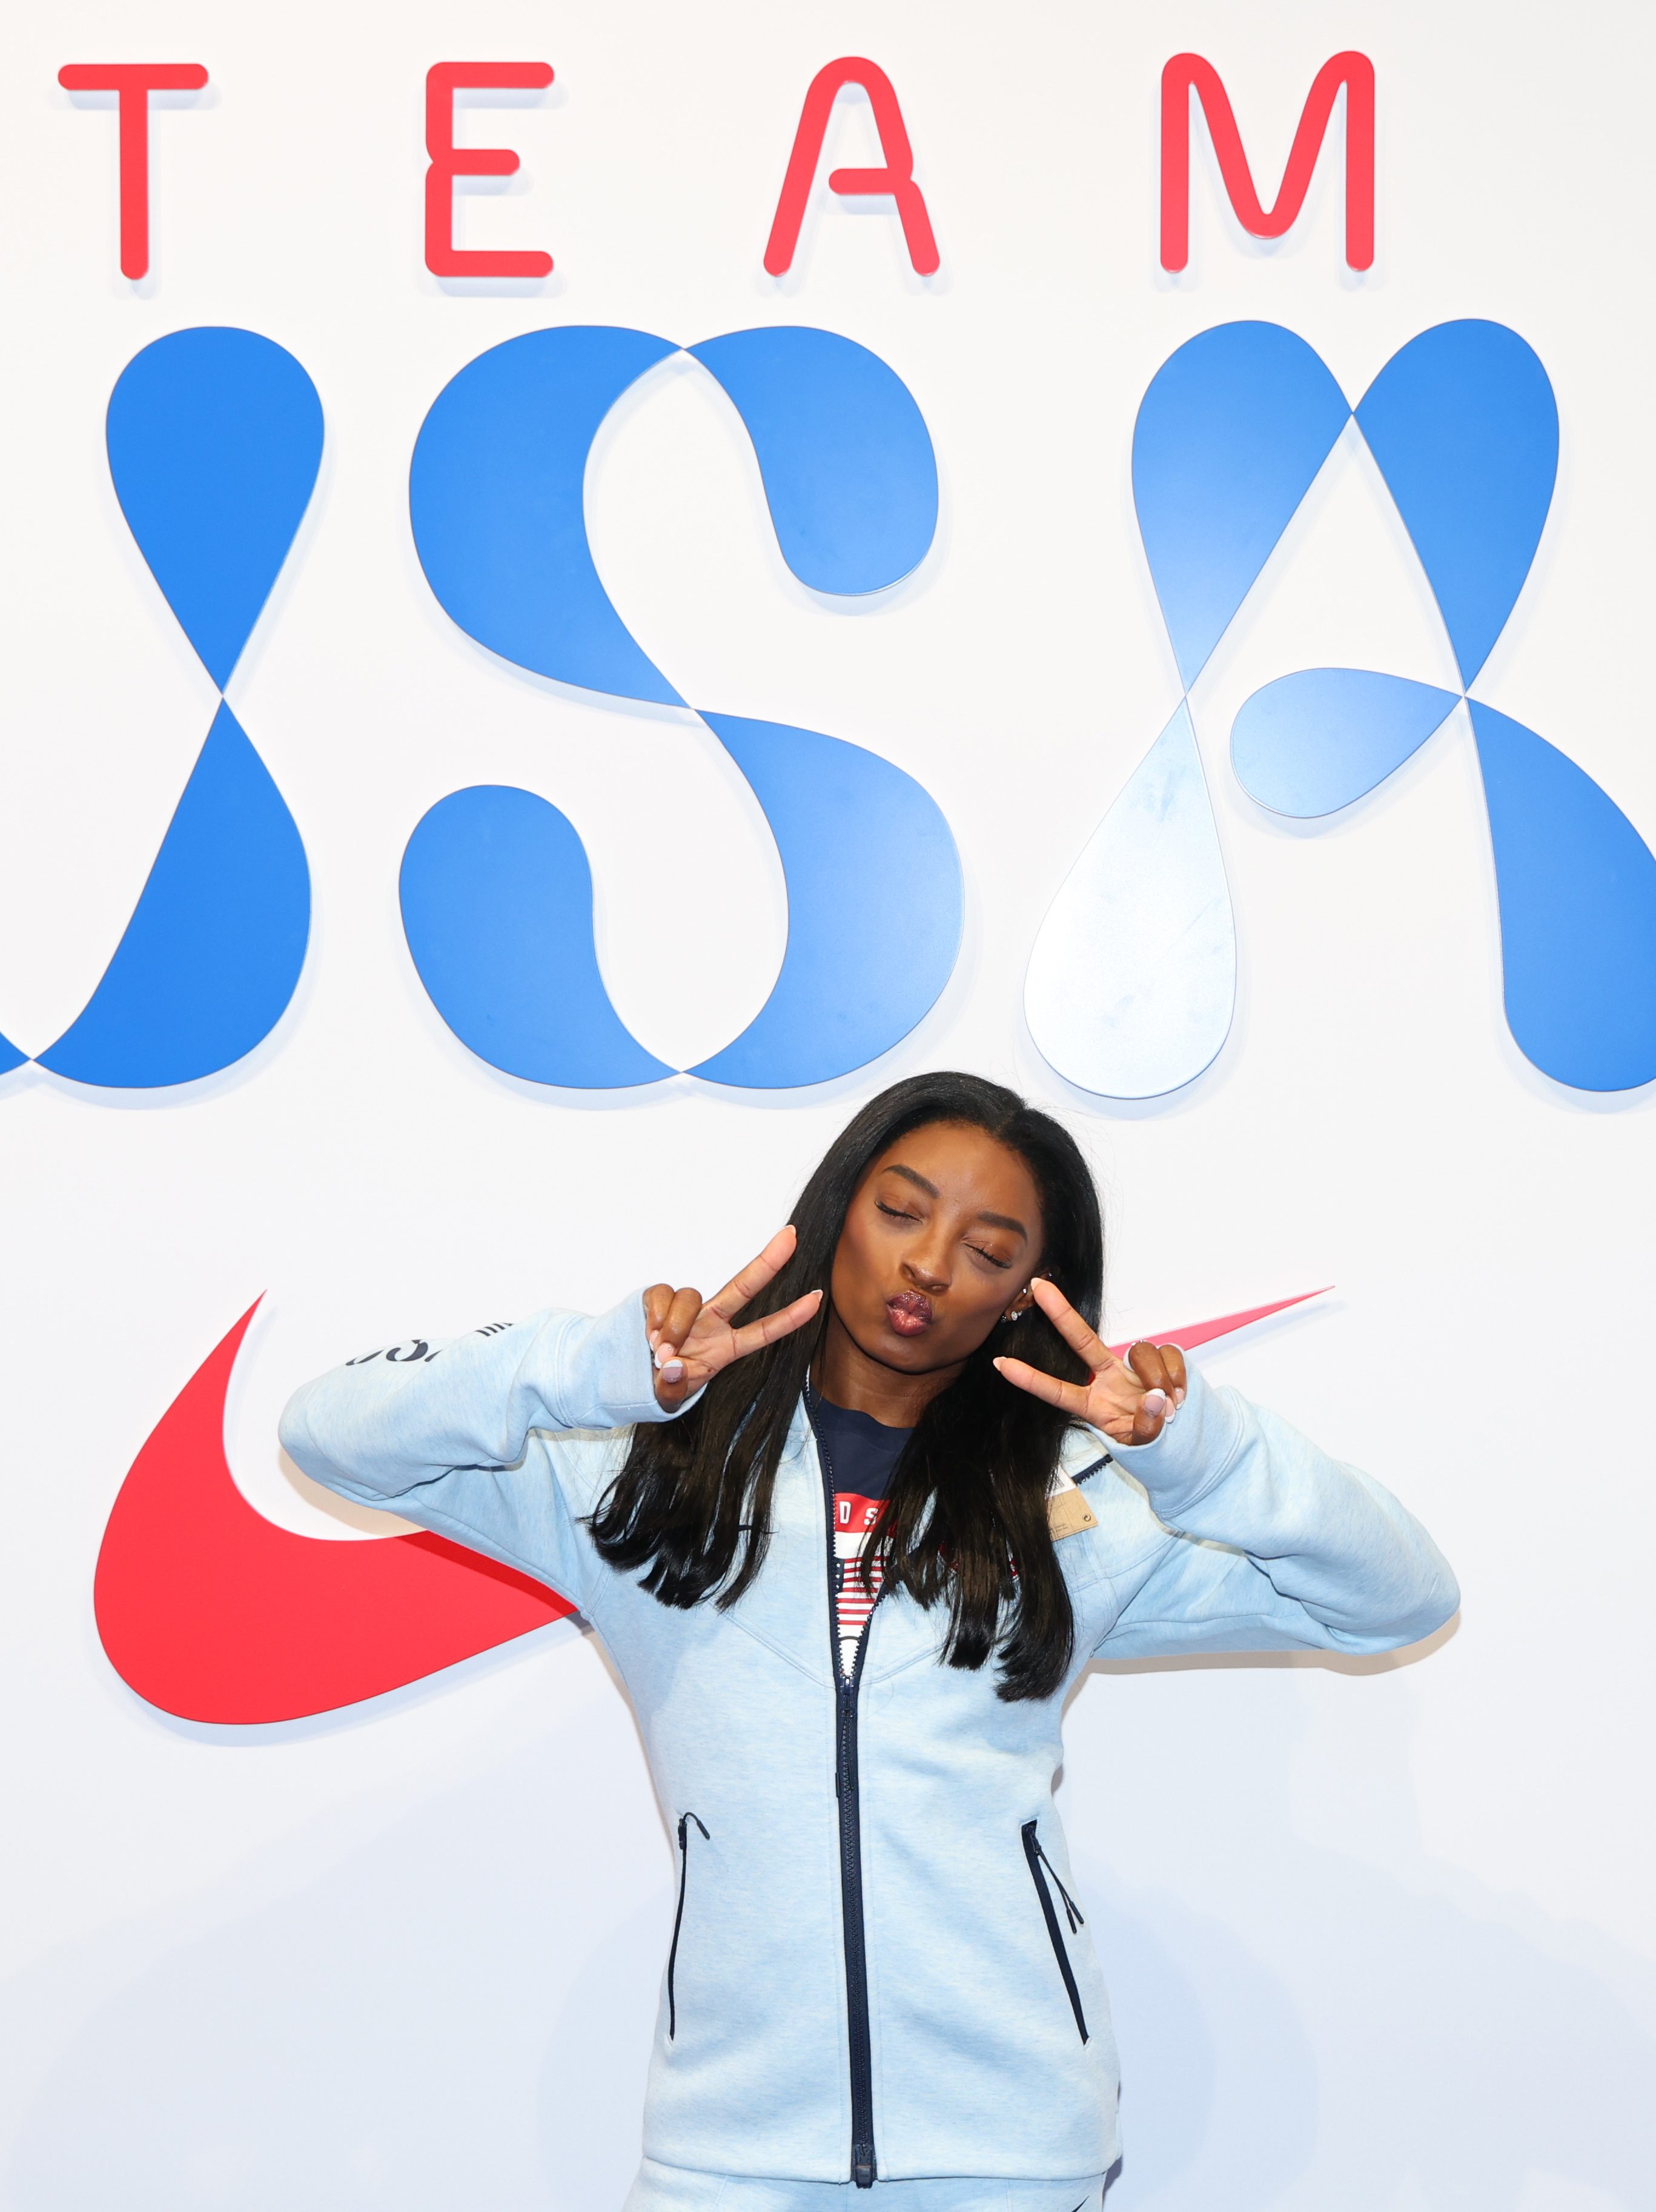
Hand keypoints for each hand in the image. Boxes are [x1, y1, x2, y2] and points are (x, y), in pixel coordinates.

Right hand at [644, 1225, 823, 1409]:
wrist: (630, 1374)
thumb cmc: (663, 1382)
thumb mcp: (670, 1396)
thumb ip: (672, 1387)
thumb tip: (670, 1365)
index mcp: (725, 1347)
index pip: (763, 1331)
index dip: (790, 1317)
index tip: (817, 1299)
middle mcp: (712, 1322)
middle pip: (742, 1287)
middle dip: (768, 1262)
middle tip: (791, 1237)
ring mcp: (688, 1309)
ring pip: (691, 1295)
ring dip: (675, 1326)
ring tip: (660, 1349)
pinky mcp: (660, 1299)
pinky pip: (662, 1294)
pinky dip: (656, 1315)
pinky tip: (650, 1334)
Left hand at [993, 1277, 1187, 1445]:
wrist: (1182, 1438)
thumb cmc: (1152, 1440)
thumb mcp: (1143, 1444)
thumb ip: (1147, 1426)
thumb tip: (1155, 1399)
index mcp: (1094, 1405)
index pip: (1058, 1391)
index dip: (1031, 1379)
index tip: (1001, 1364)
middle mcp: (1108, 1379)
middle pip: (1082, 1341)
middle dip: (1061, 1314)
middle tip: (1038, 1287)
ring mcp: (1132, 1367)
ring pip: (1141, 1352)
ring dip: (1159, 1379)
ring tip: (1172, 1406)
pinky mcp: (1159, 1358)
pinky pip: (1168, 1354)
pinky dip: (1177, 1376)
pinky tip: (1181, 1394)